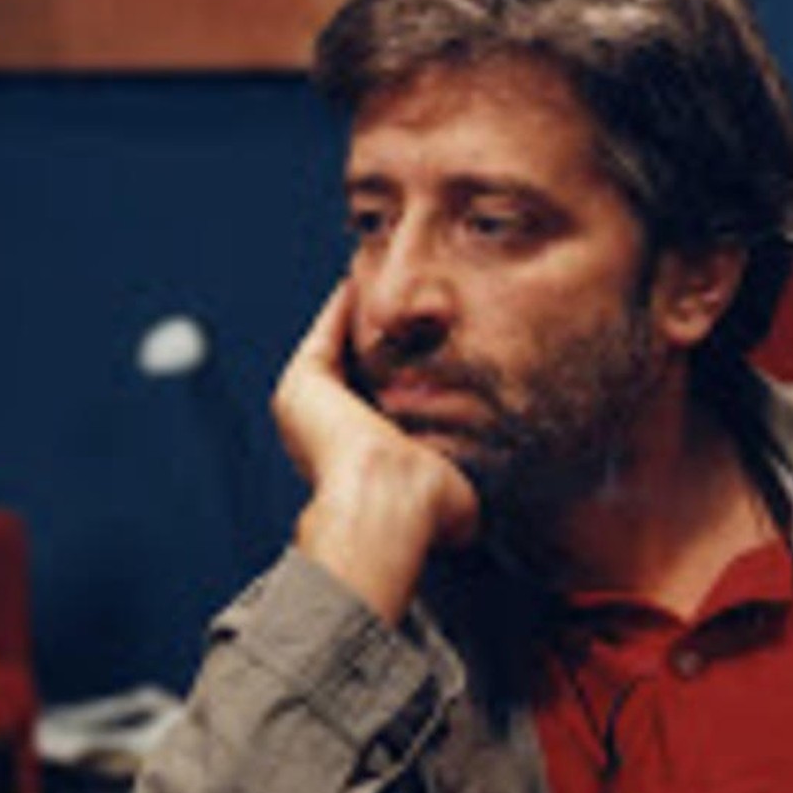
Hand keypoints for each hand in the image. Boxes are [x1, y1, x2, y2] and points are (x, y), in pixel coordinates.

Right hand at [271, 282, 480, 622]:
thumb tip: (488, 491)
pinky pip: (326, 332)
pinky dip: (344, 307)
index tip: (429, 352)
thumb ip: (461, 480)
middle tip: (405, 309)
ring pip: (336, 349)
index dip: (402, 380)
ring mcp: (311, 407)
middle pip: (354, 375)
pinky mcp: (305, 382)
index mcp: (361, 462)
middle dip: (379, 344)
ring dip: (360, 318)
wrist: (393, 503)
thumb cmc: (427, 512)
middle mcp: (328, 436)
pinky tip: (367, 281)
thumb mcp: (456, 493)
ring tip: (385, 282)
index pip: (381, 409)